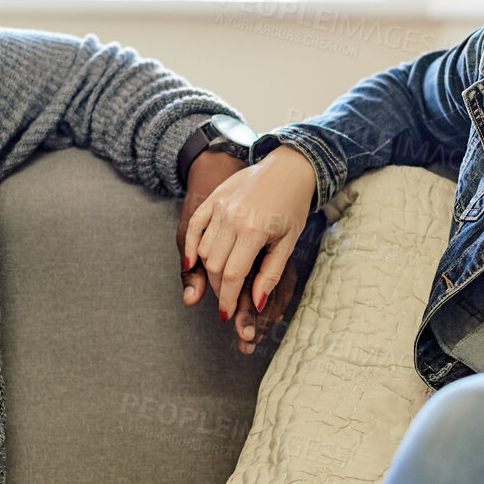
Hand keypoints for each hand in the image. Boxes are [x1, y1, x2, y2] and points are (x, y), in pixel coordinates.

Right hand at [182, 146, 317, 341]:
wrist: (287, 168)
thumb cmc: (292, 205)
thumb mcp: (289, 241)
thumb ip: (271, 273)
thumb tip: (258, 303)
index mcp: (253, 230)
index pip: (232, 276)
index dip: (228, 299)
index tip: (227, 315)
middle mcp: (231, 219)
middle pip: (215, 266)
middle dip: (220, 289)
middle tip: (229, 299)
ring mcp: (219, 207)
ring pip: (203, 250)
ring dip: (209, 271)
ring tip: (222, 281)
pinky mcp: (212, 200)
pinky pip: (194, 228)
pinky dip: (191, 248)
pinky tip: (194, 263)